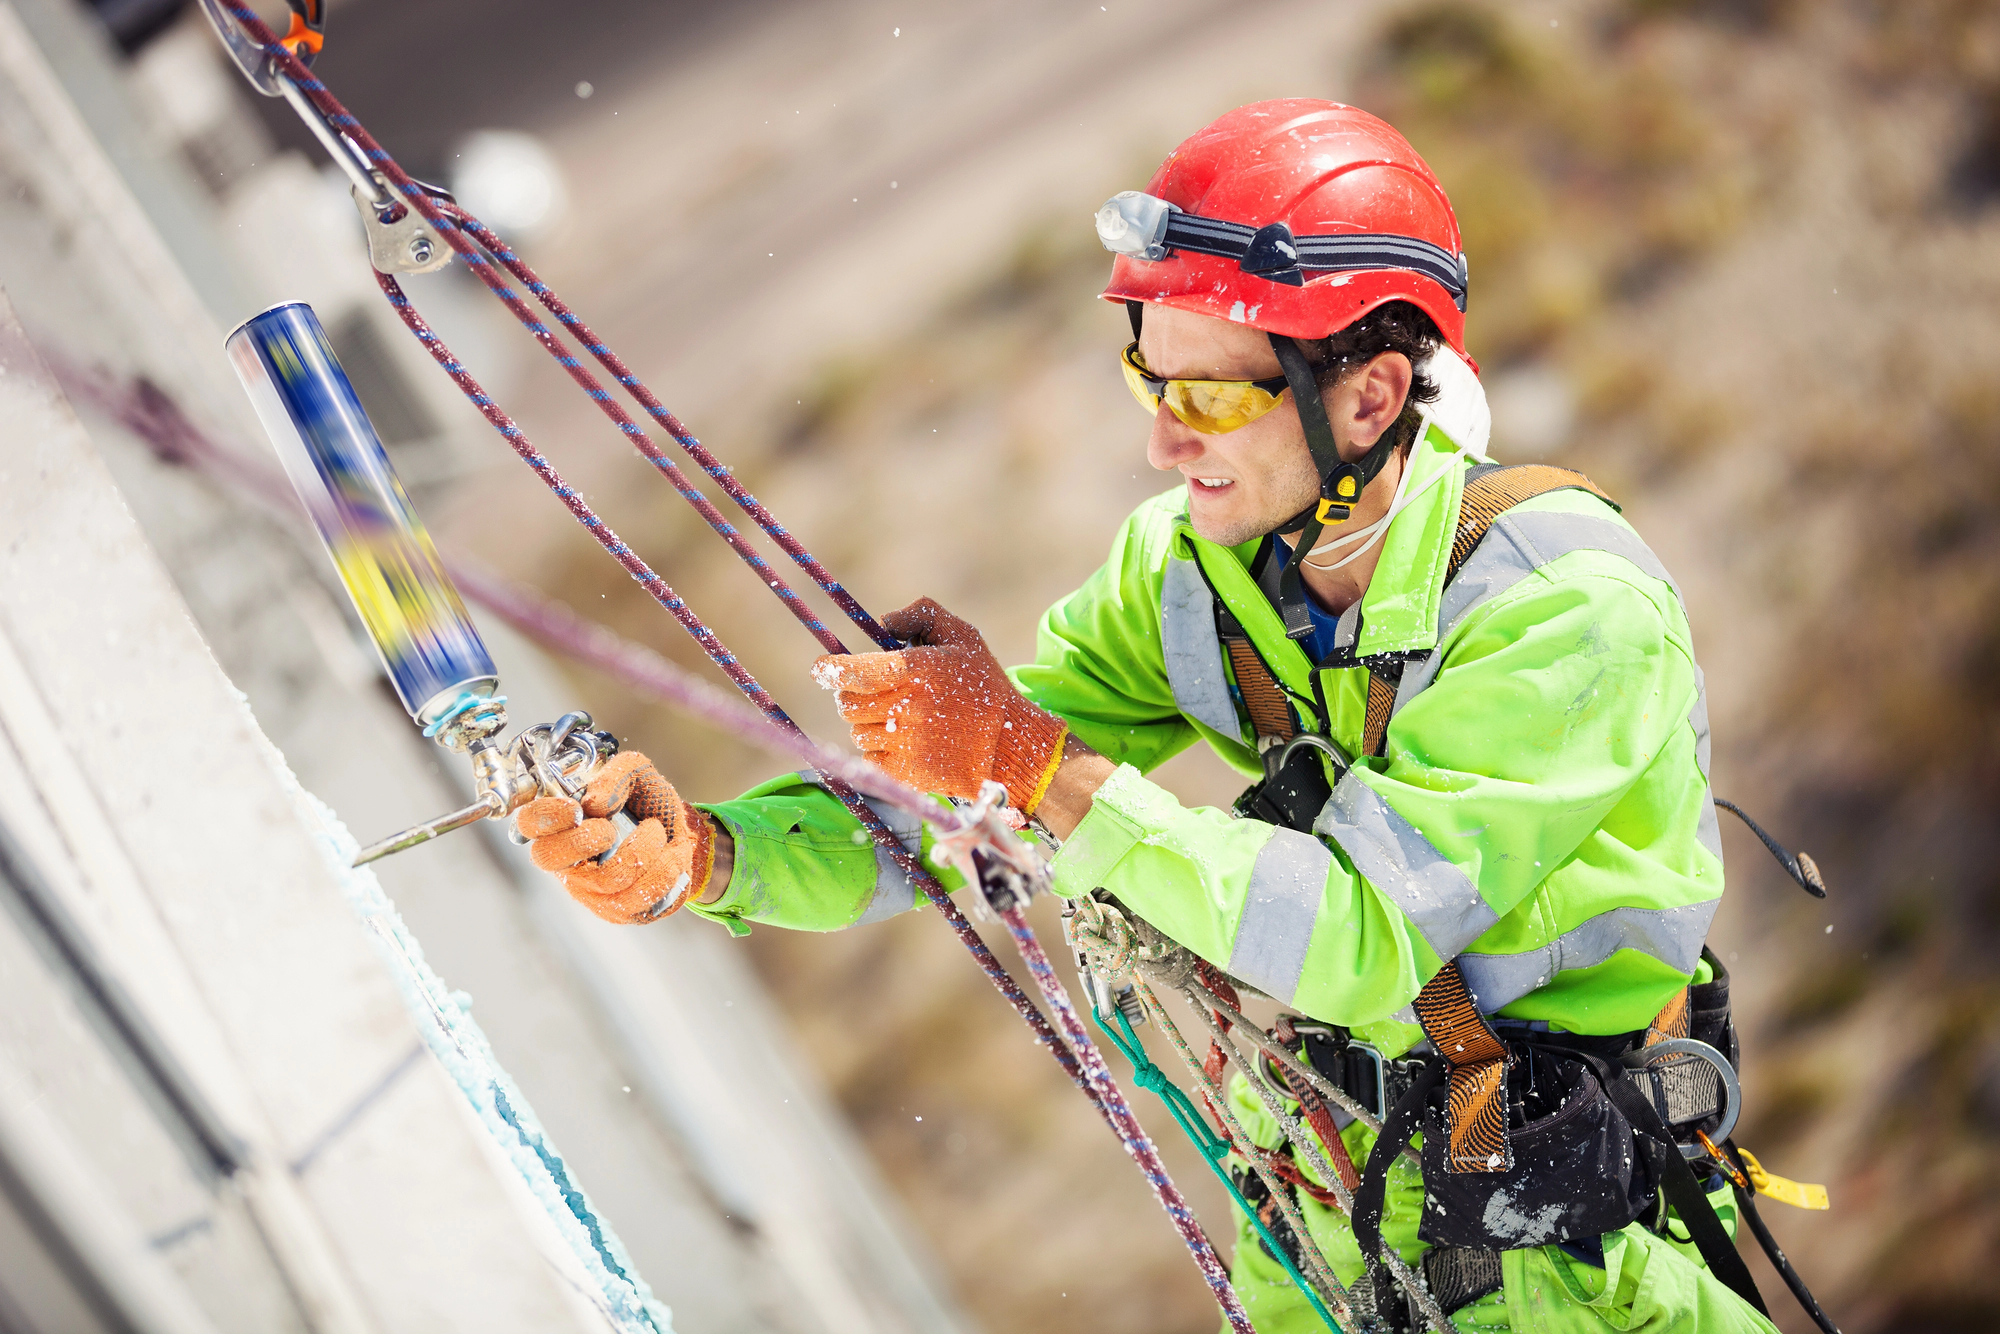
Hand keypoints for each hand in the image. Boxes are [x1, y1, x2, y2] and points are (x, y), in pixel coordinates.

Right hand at [514, 751, 714, 923]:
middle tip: (611, 828)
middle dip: (587, 838)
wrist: (683, 837)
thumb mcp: (638, 775)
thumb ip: (616, 775)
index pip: (527, 823)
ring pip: (608, 878)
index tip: (577, 808)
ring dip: (644, 848)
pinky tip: (668, 856)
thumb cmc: (648, 805)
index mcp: (560, 825)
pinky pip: (640, 896)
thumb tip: (595, 803)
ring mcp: (589, 891)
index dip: (546, 816)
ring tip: (655, 833)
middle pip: (548, 857)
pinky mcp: (618, 912)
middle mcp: (566, 862)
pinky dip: (665, 868)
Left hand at [813, 598, 1067, 812]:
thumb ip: (923, 615)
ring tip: (899, 719)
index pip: (853, 673)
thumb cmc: (986, 688)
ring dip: (869, 724)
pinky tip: (904, 743)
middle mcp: (906, 707)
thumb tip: (884, 622)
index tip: (822, 669)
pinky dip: (879, 750)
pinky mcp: (907, 772)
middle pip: (848, 704)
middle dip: (853, 696)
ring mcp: (905, 743)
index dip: (830, 671)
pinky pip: (870, 758)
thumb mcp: (964, 637)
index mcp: (916, 671)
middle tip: (872, 694)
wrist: (1010, 746)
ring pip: (857, 731)